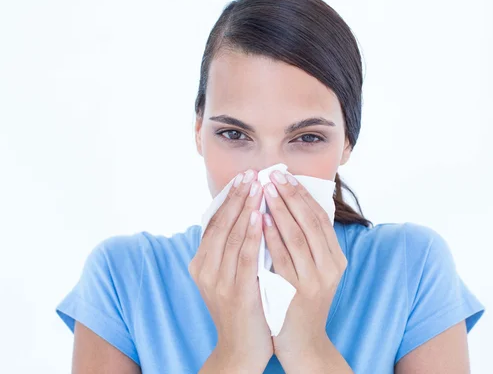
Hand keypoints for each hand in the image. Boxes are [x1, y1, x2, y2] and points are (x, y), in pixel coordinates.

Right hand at [188, 169, 272, 371]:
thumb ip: (232, 250)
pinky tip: (260, 215)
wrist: (240, 350)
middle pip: (220, 224)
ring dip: (245, 207)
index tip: (243, 177)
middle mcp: (205, 269)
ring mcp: (218, 281)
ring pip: (231, 236)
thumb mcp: (230, 276)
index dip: (228, 198)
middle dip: (237, 196)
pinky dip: (251, 234)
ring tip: (257, 185)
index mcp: (201, 264)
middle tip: (251, 172)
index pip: (214, 223)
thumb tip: (246, 217)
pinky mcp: (236, 292)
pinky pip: (244, 257)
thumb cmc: (241, 308)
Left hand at [261, 170, 347, 360]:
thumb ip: (310, 246)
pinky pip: (282, 259)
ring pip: (297, 237)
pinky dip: (272, 237)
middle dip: (291, 196)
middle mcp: (330, 268)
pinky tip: (261, 220)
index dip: (303, 195)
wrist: (304, 345)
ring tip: (265, 189)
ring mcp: (315, 281)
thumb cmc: (303, 304)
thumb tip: (293, 209)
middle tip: (273, 175)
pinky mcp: (296, 293)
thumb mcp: (315, 273)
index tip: (287, 176)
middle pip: (310, 223)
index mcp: (336, 260)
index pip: (321, 219)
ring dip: (281, 210)